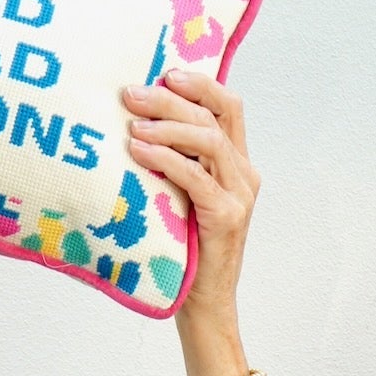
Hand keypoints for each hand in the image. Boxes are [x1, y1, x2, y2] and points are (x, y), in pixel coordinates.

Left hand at [120, 69, 258, 313]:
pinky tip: (140, 152)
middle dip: (171, 100)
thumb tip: (131, 124)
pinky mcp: (228, 217)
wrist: (202, 303)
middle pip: (215, 117)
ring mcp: (240, 196)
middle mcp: (244, 174)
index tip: (165, 73)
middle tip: (131, 95)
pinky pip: (197, 178)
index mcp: (237, 163)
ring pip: (210, 141)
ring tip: (132, 124)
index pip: (228, 106)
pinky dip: (167, 160)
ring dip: (168, 127)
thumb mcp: (177, 195)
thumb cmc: (183, 249)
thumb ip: (173, 163)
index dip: (200, 84)